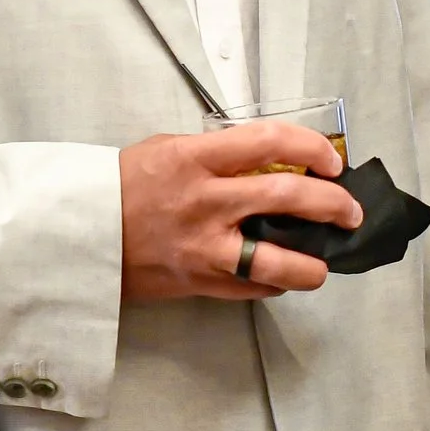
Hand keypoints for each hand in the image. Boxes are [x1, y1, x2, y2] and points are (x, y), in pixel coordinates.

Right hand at [118, 124, 362, 300]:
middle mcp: (206, 201)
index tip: (332, 160)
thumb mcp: (169, 149)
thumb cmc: (125, 184)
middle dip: (331, 204)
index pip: (271, 142)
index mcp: (197, 158)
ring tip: (326, 264)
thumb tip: (269, 159)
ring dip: (312, 264)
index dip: (312, 148)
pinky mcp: (198, 281)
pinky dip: (274, 284)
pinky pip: (250, 287)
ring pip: (276, 260)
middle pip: (287, 197)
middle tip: (348, 211)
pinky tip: (284, 278)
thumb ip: (218, 153)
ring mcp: (204, 246)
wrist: (80, 232)